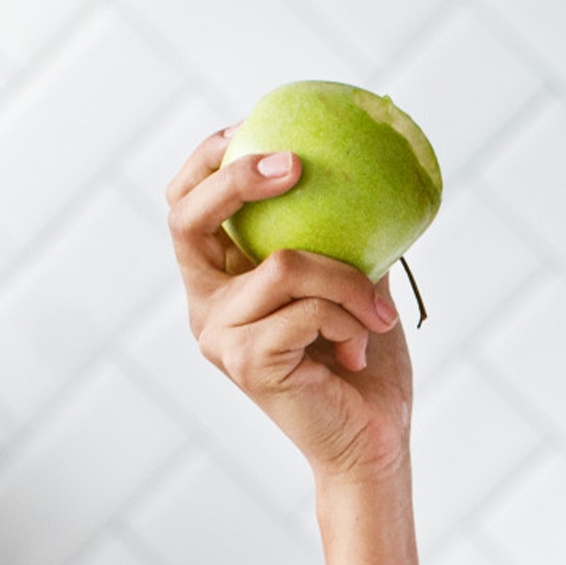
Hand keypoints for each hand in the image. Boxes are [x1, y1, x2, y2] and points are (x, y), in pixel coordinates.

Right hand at [167, 127, 413, 484]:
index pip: (186, 208)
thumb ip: (341, 233)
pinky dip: (349, 318)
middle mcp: (206, 307)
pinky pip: (307, 307)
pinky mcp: (246, 362)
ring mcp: (220, 336)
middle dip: (238, 178)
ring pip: (285, 264)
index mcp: (220, 283)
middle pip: (189, 218)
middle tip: (296, 164)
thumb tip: (366, 163)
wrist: (372, 441)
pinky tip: (359, 349)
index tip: (250, 123)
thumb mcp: (353, 283)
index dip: (207, 161)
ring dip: (349, 282)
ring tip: (379, 312)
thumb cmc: (365, 364)